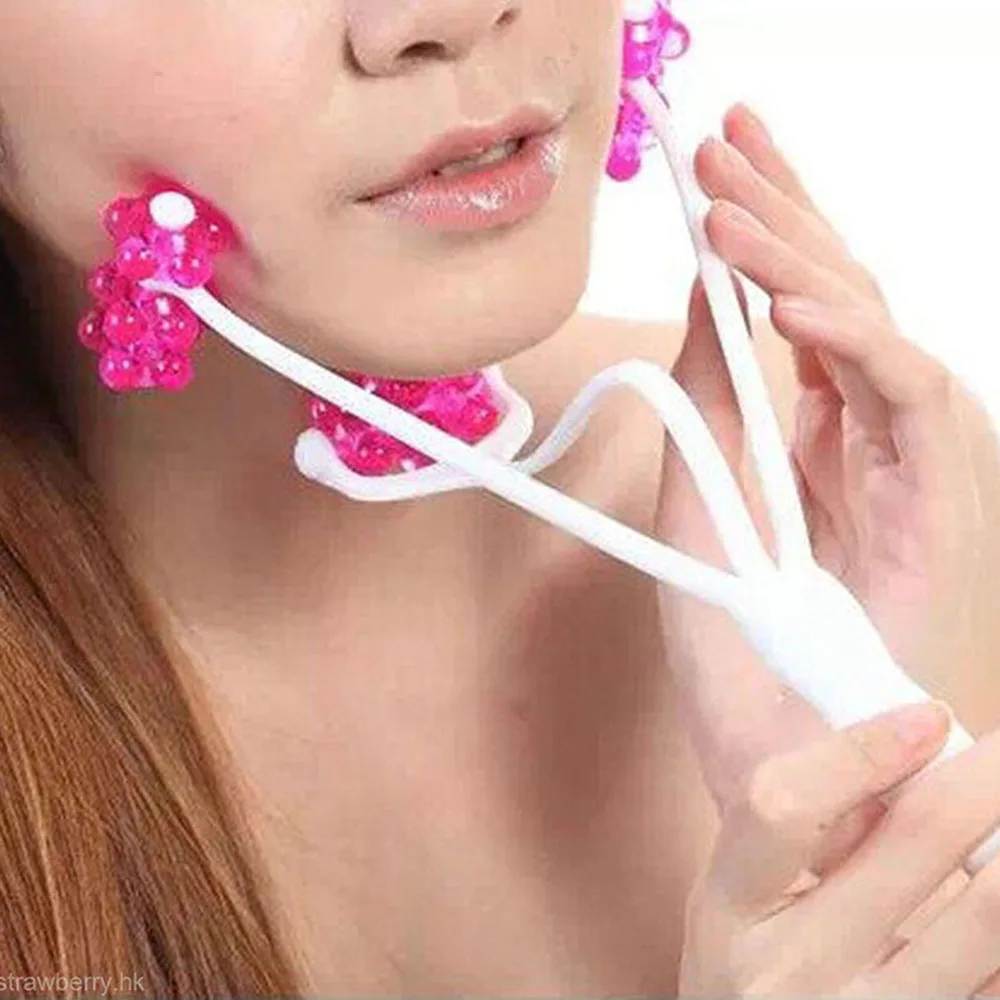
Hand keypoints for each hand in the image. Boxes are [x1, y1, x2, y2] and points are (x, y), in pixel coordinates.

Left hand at [654, 103, 988, 806]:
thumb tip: (697, 305)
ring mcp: (911, 463)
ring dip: (801, 258)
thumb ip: (708, 410)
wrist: (790, 773)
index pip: (798, 301)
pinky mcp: (940, 504)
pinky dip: (855, 344)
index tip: (716, 159)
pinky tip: (785, 306)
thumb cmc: (746, 657)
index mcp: (816, 432)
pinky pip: (912, 398)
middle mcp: (870, 434)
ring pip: (875, 326)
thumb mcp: (698, 511)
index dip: (767, 223)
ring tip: (726, 208)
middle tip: (724, 143)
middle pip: (838, 291)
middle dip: (784, 210)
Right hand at [682, 702, 999, 996]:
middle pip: (911, 844)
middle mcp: (790, 972)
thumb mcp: (743, 895)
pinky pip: (997, 985)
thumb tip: (916, 758)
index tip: (930, 716)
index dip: (860, 752)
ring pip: (986, 918)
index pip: (784, 806)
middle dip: (981, 778)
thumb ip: (807, 831)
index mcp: (729, 908)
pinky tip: (997, 879)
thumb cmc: (754, 968)